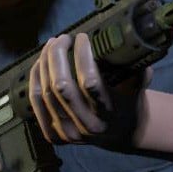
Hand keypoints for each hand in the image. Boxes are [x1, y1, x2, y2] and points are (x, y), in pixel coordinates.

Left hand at [28, 32, 151, 145]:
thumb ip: (135, 67)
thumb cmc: (129, 100)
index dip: (82, 55)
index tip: (83, 37)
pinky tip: (40, 60)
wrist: (120, 132)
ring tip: (52, 44)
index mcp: (109, 114)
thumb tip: (134, 43)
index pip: (90, 82)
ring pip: (46, 92)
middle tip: (64, 37)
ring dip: (46, 62)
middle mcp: (86, 126)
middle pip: (61, 86)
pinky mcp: (53, 134)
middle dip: (58, 55)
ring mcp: (67, 133)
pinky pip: (36, 101)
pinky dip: (35, 78)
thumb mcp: (137, 85)